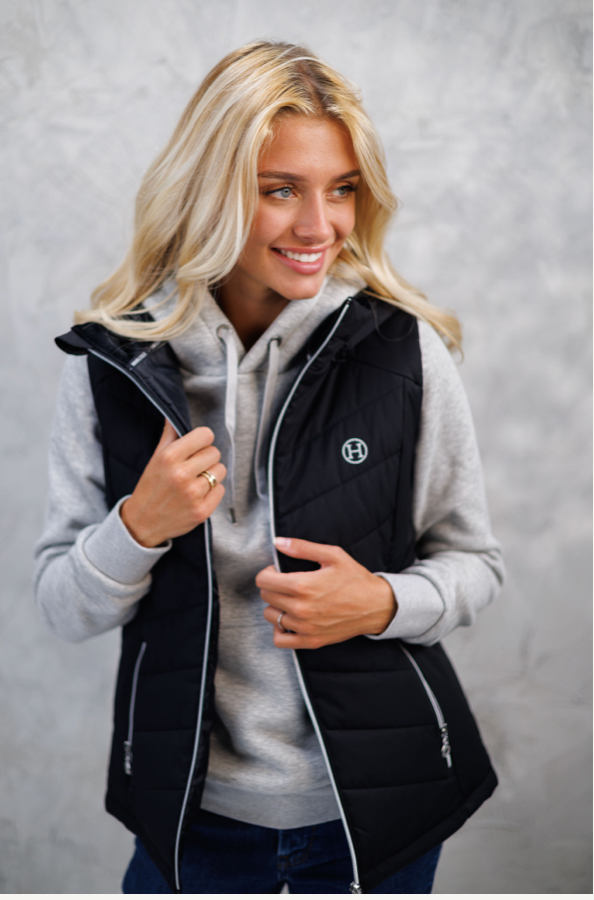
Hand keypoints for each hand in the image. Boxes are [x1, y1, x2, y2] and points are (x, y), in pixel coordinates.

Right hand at [120, 419, 225, 547]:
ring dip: (212, 474)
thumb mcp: (155, 459)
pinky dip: (213, 492)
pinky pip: (221, 490)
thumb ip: (169, 436)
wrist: (142, 523)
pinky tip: (198, 495)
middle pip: (215, 452)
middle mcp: (181, 475)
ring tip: (196, 481)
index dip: (203, 440)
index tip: (197, 447)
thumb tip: (173, 415)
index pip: (205, 435)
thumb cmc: (150, 488)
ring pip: (221, 470)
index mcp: (169, 457)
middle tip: (194, 467)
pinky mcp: (202, 511)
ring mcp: (193, 494)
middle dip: (207, 458)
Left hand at [257, 538, 396, 648]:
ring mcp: (305, 627)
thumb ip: (302, 548)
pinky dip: (279, 629)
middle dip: (272, 586)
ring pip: (270, 616)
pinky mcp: (311, 640)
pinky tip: (289, 620)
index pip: (264, 581)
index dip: (268, 572)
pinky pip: (280, 639)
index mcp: (303, 585)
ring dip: (276, 606)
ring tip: (290, 600)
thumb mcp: (332, 555)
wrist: (377, 606)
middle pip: (266, 596)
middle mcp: (301, 608)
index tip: (278, 571)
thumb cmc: (356, 579)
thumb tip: (278, 542)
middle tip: (287, 583)